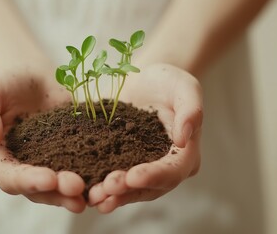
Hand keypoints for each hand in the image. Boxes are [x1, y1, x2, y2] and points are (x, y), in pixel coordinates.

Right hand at [0, 66, 86, 212]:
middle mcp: (17, 168)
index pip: (7, 175)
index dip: (27, 180)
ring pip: (54, 189)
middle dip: (54, 192)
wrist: (35, 77)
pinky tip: (102, 183)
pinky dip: (87, 181)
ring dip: (71, 193)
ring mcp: (42, 166)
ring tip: (90, 194)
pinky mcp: (64, 159)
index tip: (49, 179)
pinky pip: (74, 173)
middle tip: (77, 188)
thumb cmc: (8, 82)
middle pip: (33, 190)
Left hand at [88, 63, 202, 212]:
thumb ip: (191, 110)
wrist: (144, 79)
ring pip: (129, 189)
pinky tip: (86, 189)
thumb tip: (183, 139)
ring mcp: (142, 168)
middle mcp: (165, 168)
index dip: (153, 176)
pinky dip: (100, 185)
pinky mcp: (121, 162)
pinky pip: (111, 177)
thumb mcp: (185, 87)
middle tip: (107, 189)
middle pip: (149, 187)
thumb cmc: (168, 81)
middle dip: (127, 191)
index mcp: (185, 153)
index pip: (172, 171)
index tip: (133, 176)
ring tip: (94, 196)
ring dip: (112, 195)